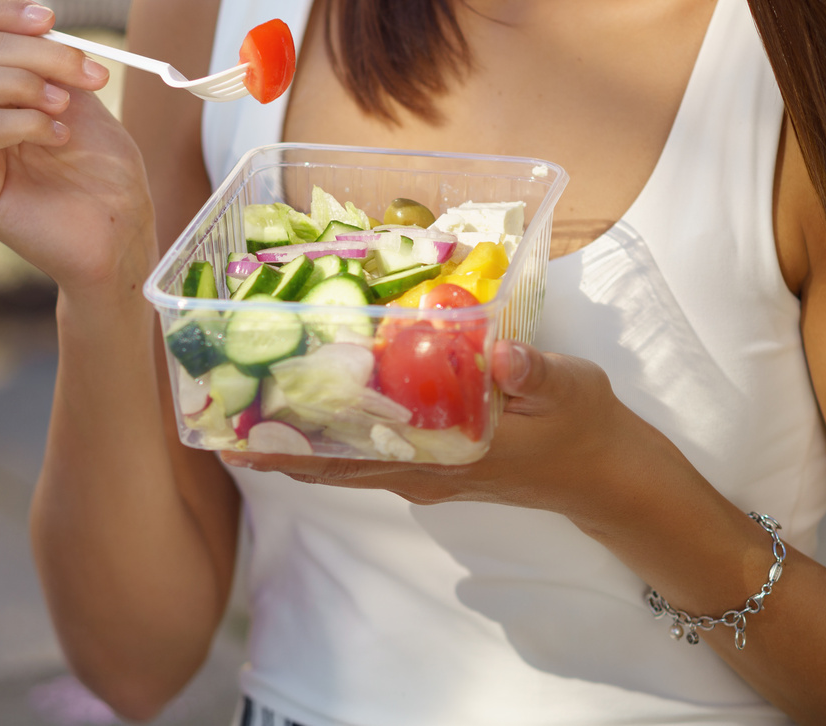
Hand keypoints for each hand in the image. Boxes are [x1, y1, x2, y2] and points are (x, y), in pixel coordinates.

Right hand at [0, 0, 156, 296]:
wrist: (122, 230)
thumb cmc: (101, 167)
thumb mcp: (76, 87)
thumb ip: (38, 43)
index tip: (51, 18)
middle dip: (34, 51)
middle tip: (87, 72)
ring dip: (24, 82)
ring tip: (67, 105)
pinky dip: (22, 122)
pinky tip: (58, 136)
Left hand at [220, 341, 653, 516]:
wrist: (610, 473)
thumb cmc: (584, 427)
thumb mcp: (568, 389)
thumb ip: (533, 370)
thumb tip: (499, 351)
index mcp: (445, 456)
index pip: (354, 459)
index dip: (296, 449)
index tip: (240, 439)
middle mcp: (423, 471)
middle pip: (333, 465)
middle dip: (275, 446)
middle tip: (215, 424)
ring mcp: (426, 470)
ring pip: (346, 461)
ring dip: (298, 441)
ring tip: (243, 419)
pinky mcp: (436, 461)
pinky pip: (370, 452)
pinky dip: (335, 435)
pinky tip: (313, 408)